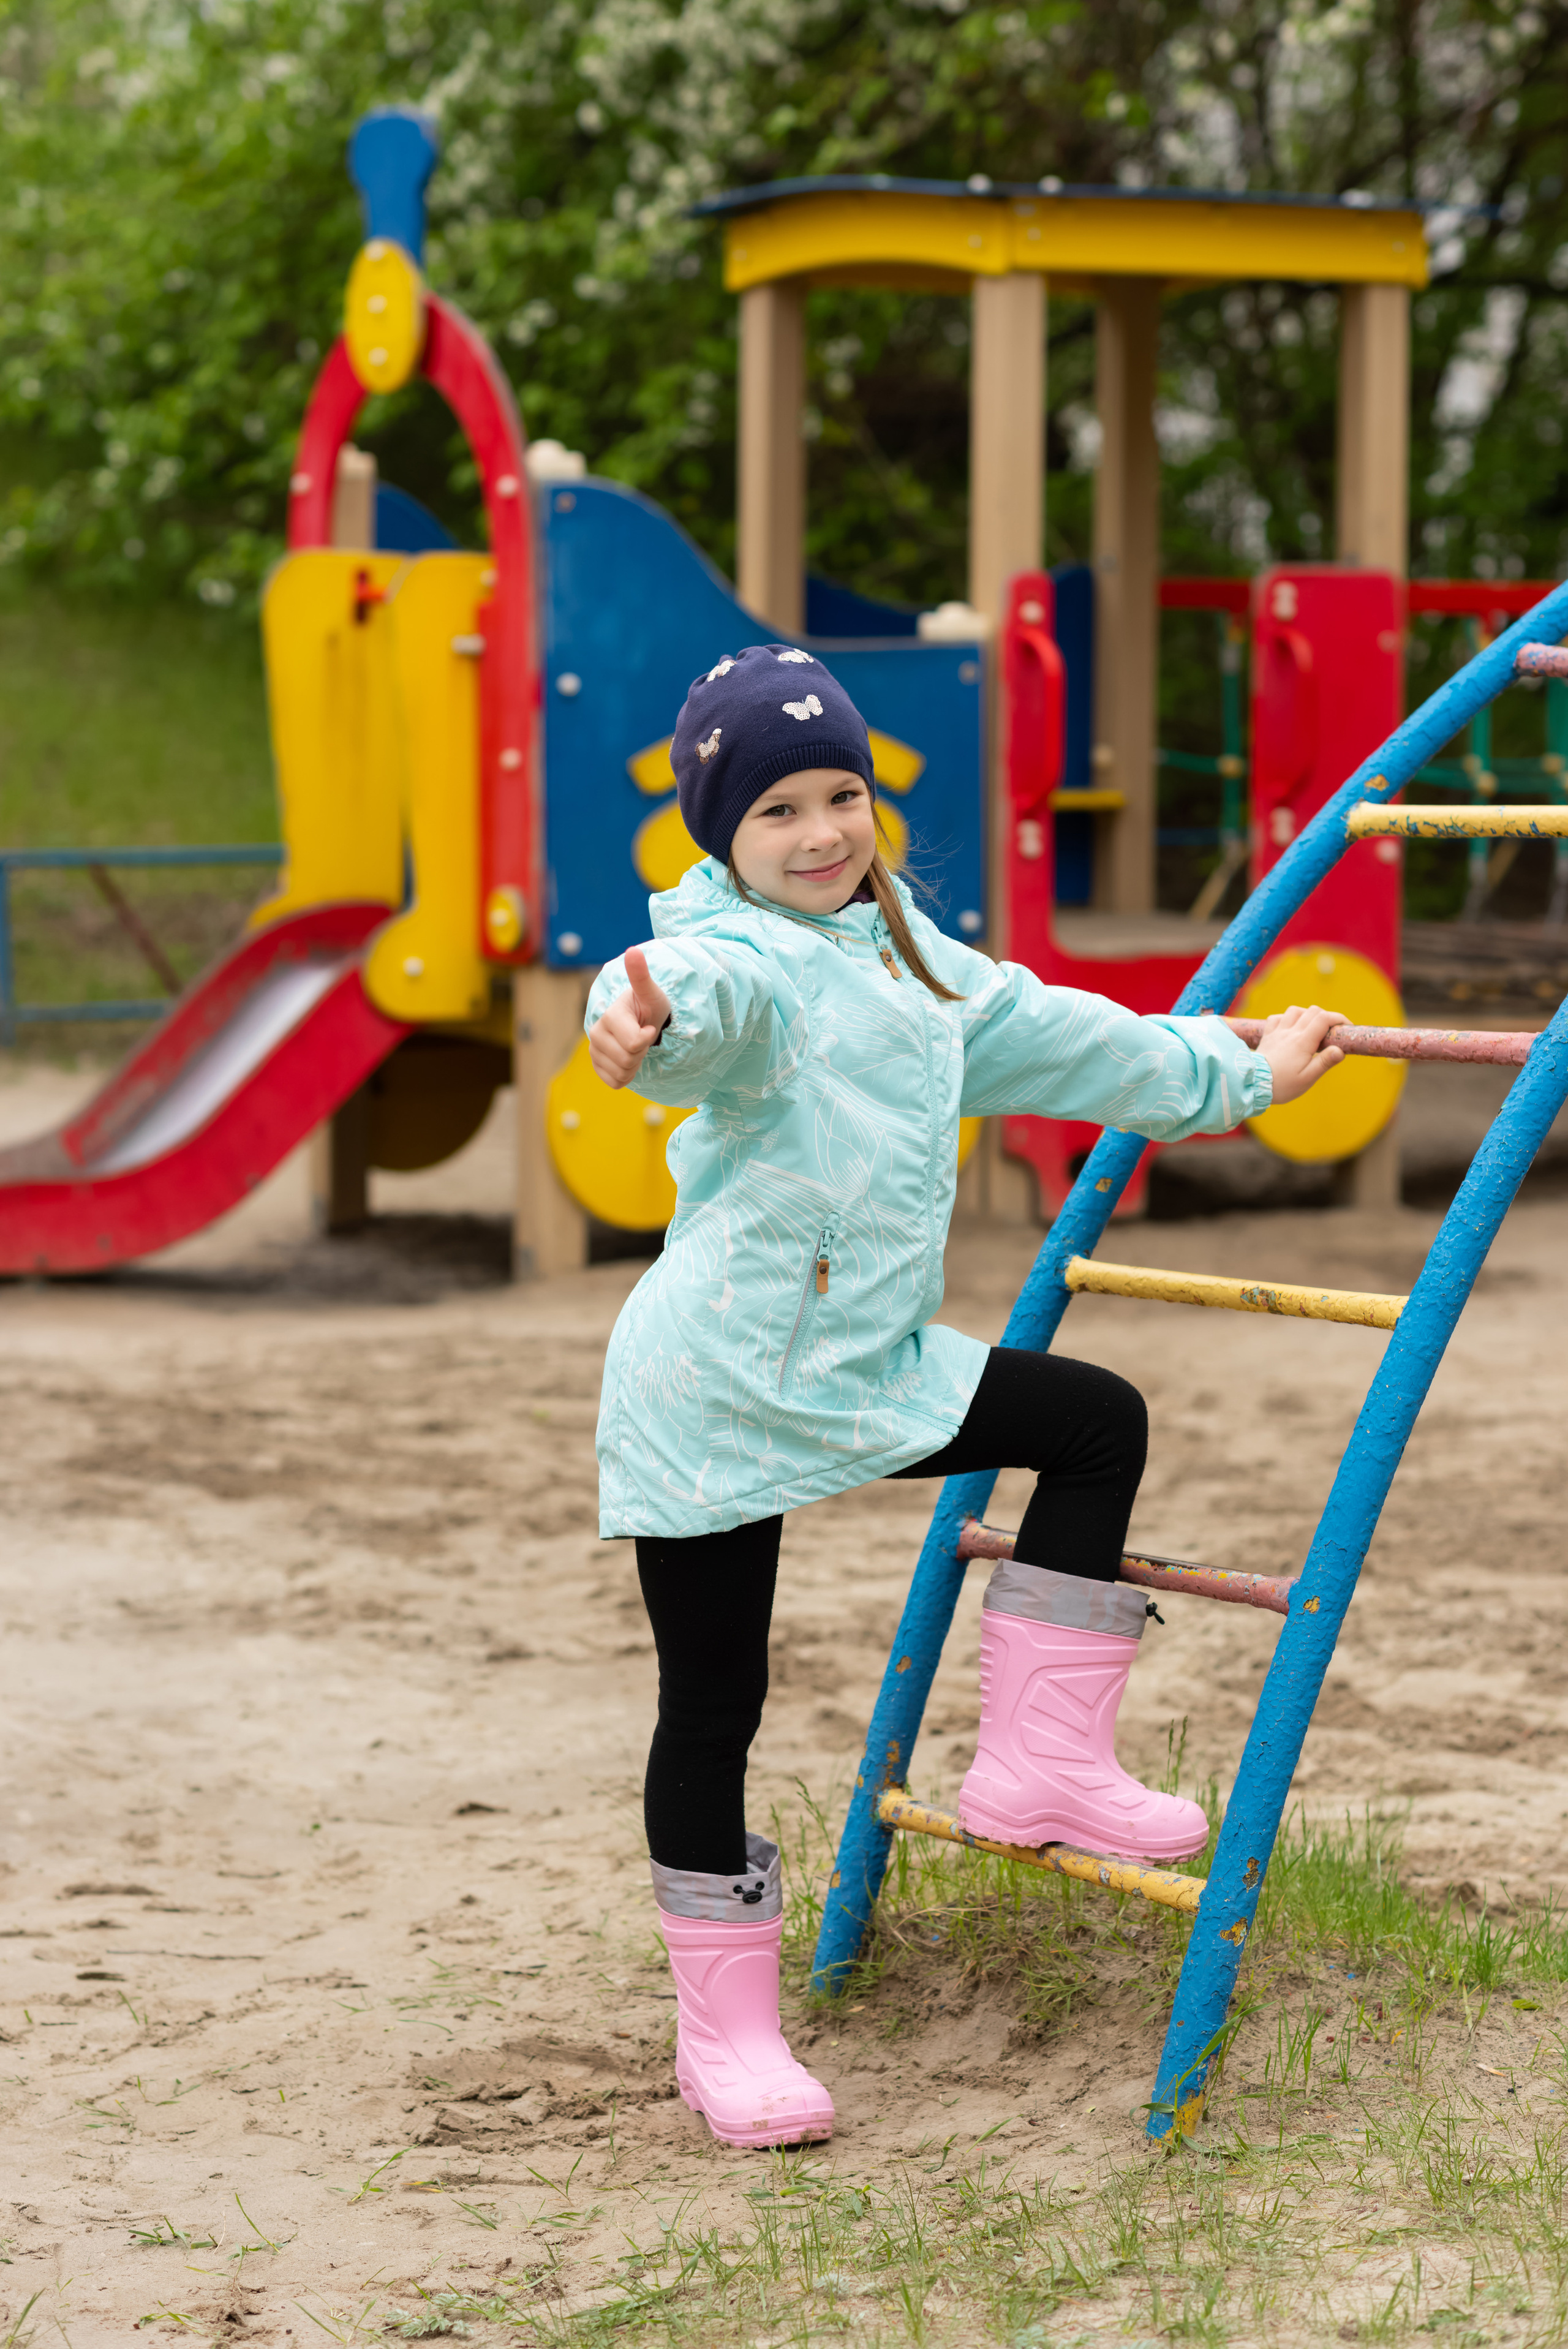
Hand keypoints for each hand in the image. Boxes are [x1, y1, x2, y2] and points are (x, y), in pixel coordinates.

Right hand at [587, 945, 672, 1088]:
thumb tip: (633, 951)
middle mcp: (596, 1033)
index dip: (647, 1039)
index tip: (649, 1027)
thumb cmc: (648, 1005)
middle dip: (642, 1052)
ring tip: (636, 1046)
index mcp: (609, 1016)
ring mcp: (594, 1050)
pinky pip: (615, 1082)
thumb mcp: (650, 991)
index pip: (633, 1043)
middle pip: (628, 1060)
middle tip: (642, 1036)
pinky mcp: (596, 1065)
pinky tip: (629, 1058)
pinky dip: (627, 1075)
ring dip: (636, 1064)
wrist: (640, 1019)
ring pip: (622, 1073)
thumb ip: (641, 975)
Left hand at [1252, 1003, 1346, 1105]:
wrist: (1252, 1086)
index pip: (1324, 1018)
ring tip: (1311, 1029)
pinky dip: (1286, 1019)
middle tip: (1331, 1032)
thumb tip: (1340, 1050)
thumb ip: (1325, 1062)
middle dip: (1326, 1017)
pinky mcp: (1267, 1036)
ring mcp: (1277, 1032)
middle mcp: (1290, 1032)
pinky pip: (1276, 1018)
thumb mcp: (1307, 1078)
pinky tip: (1290, 1029)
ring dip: (1306, 1015)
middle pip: (1312, 1011)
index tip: (1346, 1027)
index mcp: (1303, 1042)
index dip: (1339, 1018)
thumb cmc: (1282, 1085)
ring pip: (1294, 1011)